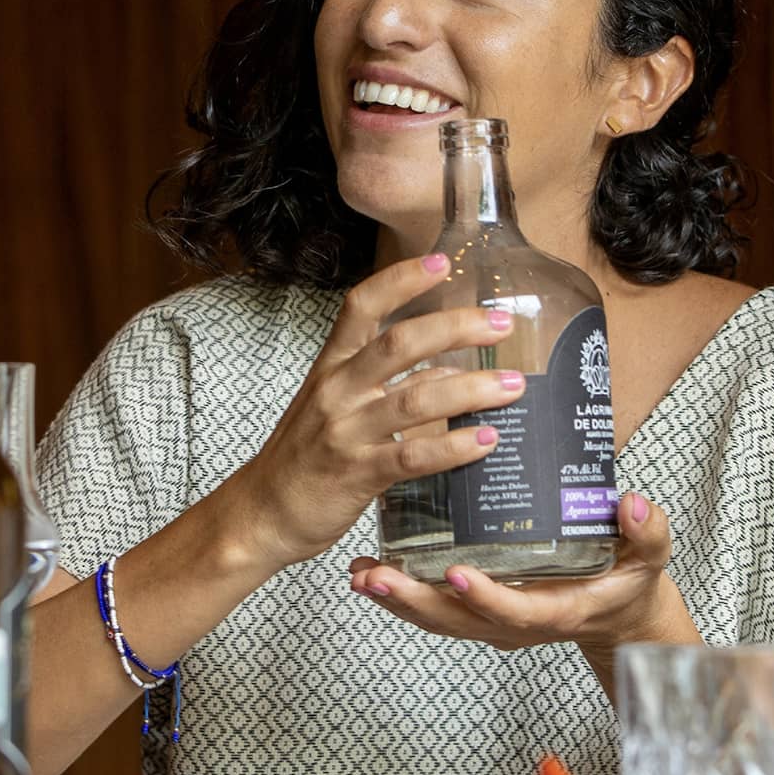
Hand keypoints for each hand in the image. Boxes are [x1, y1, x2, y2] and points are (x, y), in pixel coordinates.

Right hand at [225, 254, 523, 572]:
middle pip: (400, 343)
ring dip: (471, 389)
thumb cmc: (302, 458)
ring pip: (416, 398)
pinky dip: (454, 446)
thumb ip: (390, 386)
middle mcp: (337, 390)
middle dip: (456, 328)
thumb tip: (451, 372)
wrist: (261, 512)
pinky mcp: (357, 473)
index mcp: (330, 366)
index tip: (443, 262)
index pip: (362, 306)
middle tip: (502, 324)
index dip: (402, 280)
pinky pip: (414, 455)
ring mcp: (346, 431)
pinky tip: (486, 441)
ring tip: (512, 386)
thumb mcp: (336, 407)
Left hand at [347, 490, 698, 666]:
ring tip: (358, 575)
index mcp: (559, 611)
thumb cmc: (630, 578)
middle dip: (416, 601)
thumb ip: (647, 533)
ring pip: (438, 618)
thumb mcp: (649, 556)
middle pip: (461, 620)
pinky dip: (399, 595)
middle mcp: (518, 622)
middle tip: (375, 577)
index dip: (488, 598)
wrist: (619, 612)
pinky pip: (434, 609)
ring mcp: (493, 621)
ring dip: (396, 599)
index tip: (457, 575)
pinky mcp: (477, 610)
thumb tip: (634, 505)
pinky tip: (366, 572)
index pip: (518, 611)